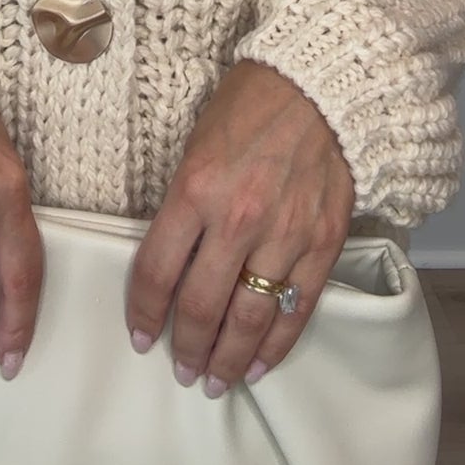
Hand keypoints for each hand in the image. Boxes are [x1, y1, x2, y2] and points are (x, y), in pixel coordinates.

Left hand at [125, 59, 354, 394]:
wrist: (319, 85)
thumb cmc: (249, 105)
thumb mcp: (196, 145)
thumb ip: (183, 203)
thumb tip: (172, 258)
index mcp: (195, 189)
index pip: (158, 271)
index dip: (145, 313)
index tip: (141, 338)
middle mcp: (237, 218)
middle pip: (201, 306)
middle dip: (186, 348)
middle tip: (181, 371)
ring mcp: (284, 234)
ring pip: (249, 319)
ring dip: (229, 358)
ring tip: (217, 380)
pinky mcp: (323, 243)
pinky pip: (297, 309)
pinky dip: (277, 345)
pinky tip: (262, 364)